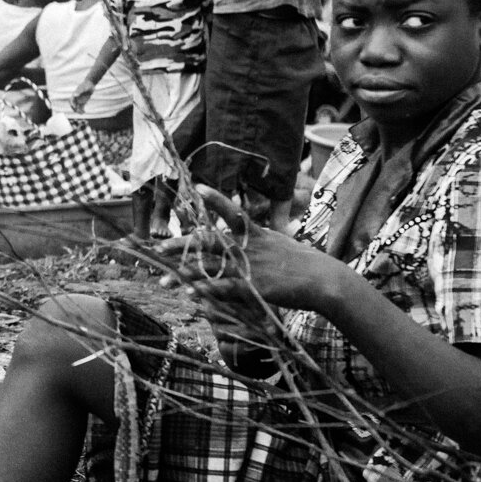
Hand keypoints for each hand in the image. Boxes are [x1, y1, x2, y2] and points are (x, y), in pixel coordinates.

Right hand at [70, 84, 94, 112]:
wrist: (91, 84)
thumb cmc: (87, 85)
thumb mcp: (83, 88)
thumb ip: (79, 91)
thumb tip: (75, 95)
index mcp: (75, 94)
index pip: (71, 100)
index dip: (72, 104)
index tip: (75, 107)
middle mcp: (76, 98)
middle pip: (73, 105)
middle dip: (75, 109)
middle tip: (79, 112)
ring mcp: (79, 100)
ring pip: (77, 107)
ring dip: (78, 111)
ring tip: (82, 113)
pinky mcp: (83, 102)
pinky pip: (81, 107)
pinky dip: (82, 110)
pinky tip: (84, 112)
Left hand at [155, 186, 347, 322]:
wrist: (323, 281)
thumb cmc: (304, 262)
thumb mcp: (280, 241)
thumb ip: (260, 236)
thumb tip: (248, 227)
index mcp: (255, 234)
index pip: (233, 211)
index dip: (215, 199)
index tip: (195, 187)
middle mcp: (248, 247)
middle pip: (209, 242)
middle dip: (181, 244)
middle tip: (156, 245)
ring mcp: (250, 267)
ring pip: (210, 268)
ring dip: (185, 274)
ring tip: (162, 279)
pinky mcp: (254, 288)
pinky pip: (225, 289)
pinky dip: (207, 292)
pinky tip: (190, 294)